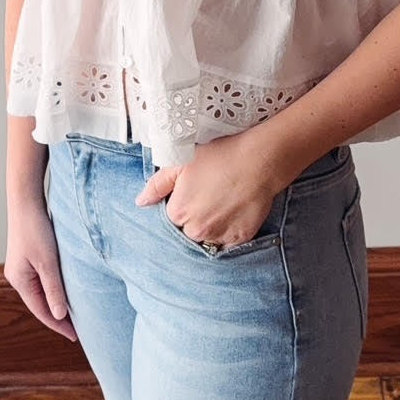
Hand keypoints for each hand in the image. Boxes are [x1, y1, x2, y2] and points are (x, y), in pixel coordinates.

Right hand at [4, 198, 77, 342]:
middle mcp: (17, 277)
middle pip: (39, 304)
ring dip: (56, 303)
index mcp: (19, 281)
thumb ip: (54, 289)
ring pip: (41, 292)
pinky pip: (41, 281)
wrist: (25, 201)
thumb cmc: (36, 229)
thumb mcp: (48, 262)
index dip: (58, 325)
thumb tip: (58, 316)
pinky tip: (65, 290)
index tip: (75, 336)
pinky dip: (53, 289)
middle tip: (78, 329)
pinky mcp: (27, 258)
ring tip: (73, 314)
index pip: (41, 311)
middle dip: (57, 317)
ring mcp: (21, 267)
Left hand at [135, 133, 277, 248]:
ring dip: (212, 226)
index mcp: (178, 212)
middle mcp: (196, 230)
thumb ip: (157, 184)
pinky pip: (229, 243)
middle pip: (189, 230)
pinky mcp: (240, 238)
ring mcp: (219, 236)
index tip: (194, 190)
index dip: (183, 202)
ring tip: (224, 203)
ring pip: (209, 238)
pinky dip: (229, 232)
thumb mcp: (181, 162)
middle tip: (211, 195)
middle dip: (196, 217)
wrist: (258, 160)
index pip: (173, 217)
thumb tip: (141, 202)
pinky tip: (235, 212)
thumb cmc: (220, 156)